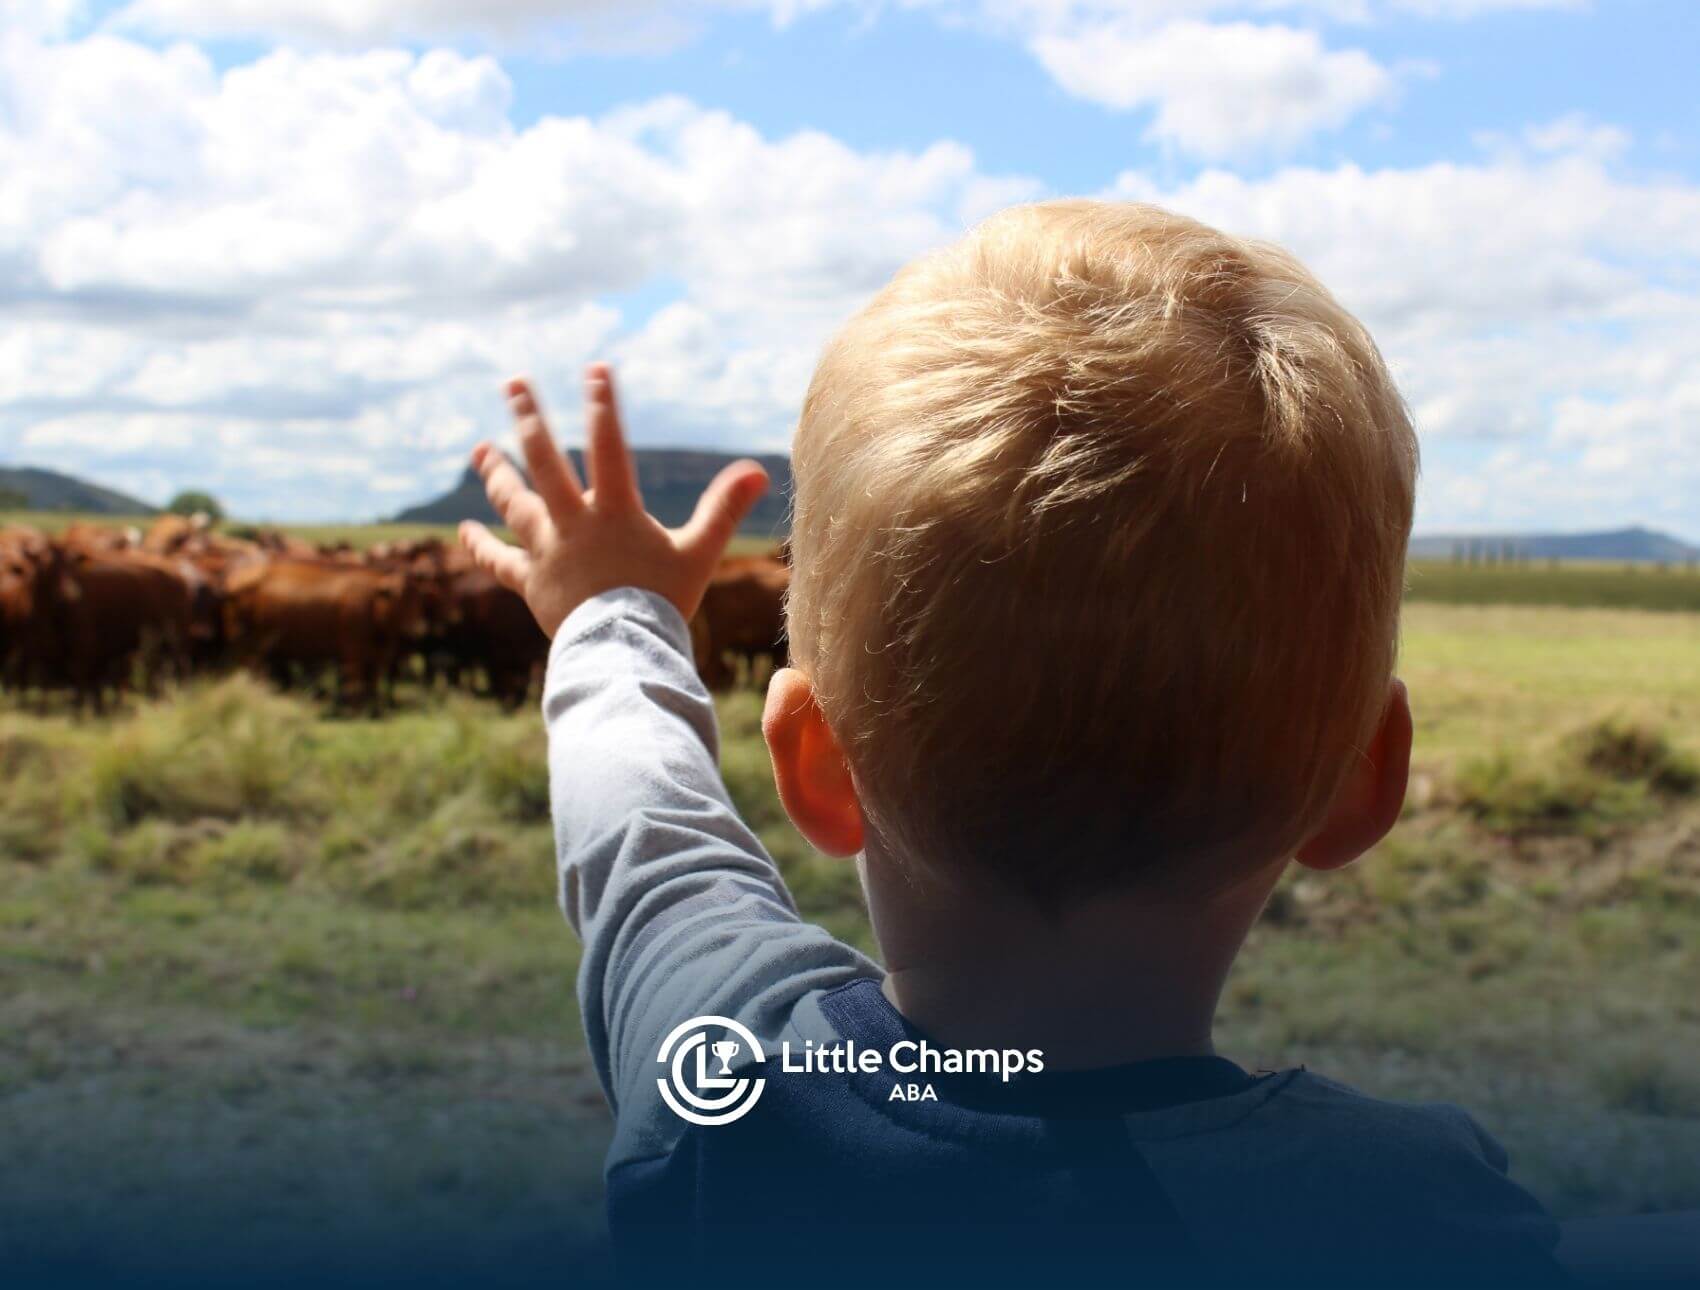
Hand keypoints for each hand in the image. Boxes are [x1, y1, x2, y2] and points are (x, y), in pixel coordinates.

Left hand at [458, 363, 768, 636]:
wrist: (623, 650)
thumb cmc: (665, 600)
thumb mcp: (699, 551)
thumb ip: (724, 508)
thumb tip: (757, 469)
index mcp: (614, 510)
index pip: (608, 445)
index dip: (603, 405)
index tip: (596, 370)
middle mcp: (572, 523)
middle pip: (544, 461)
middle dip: (529, 419)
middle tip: (514, 383)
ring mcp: (547, 551)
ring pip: (514, 504)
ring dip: (496, 474)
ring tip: (480, 450)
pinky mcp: (530, 583)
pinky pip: (499, 561)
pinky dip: (480, 546)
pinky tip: (462, 530)